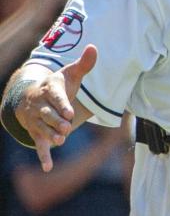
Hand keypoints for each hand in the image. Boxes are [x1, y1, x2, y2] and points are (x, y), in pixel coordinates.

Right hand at [16, 44, 97, 171]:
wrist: (29, 98)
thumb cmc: (56, 87)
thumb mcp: (69, 75)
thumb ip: (83, 65)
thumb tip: (95, 48)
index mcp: (49, 90)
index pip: (55, 97)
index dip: (61, 104)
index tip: (69, 111)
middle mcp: (40, 106)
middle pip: (47, 115)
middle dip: (56, 121)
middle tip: (66, 127)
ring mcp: (37, 121)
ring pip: (43, 129)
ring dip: (50, 136)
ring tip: (61, 140)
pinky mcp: (37, 133)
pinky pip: (39, 145)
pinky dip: (43, 157)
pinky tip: (48, 167)